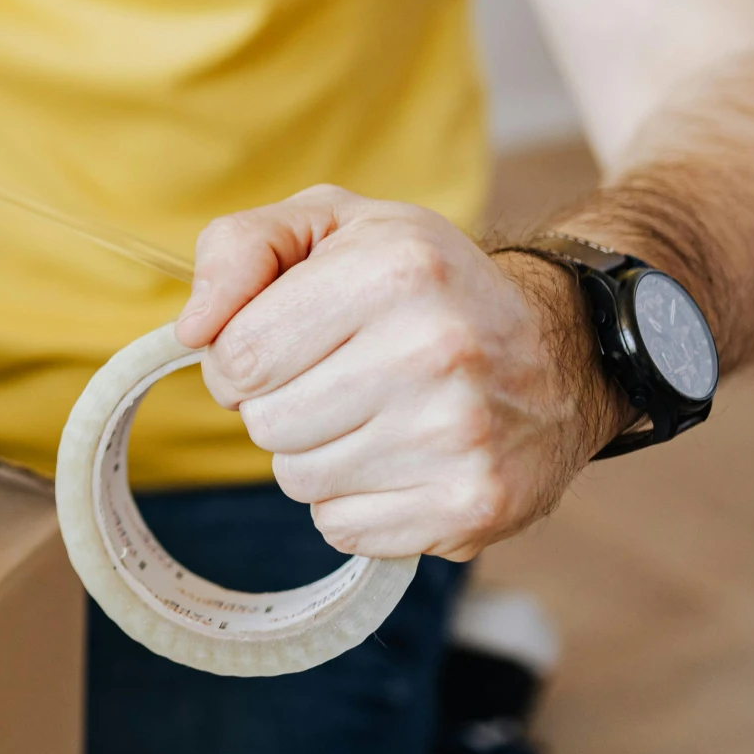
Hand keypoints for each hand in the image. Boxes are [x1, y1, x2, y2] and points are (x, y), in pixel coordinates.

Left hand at [174, 186, 629, 561]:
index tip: (281, 343)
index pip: (237, 356)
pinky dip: (355, 501)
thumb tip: (192, 329)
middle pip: (265, 423)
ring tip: (375, 412)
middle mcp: (436, 352)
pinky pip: (342, 527)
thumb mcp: (331, 225)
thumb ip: (238, 250)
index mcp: (394, 271)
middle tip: (337, 376)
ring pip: (298, 480)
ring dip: (316, 453)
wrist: (561, 348)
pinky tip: (401, 457)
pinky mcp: (474, 506)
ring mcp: (461, 437)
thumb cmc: (421, 283)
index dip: (238, 356)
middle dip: (279, 403)